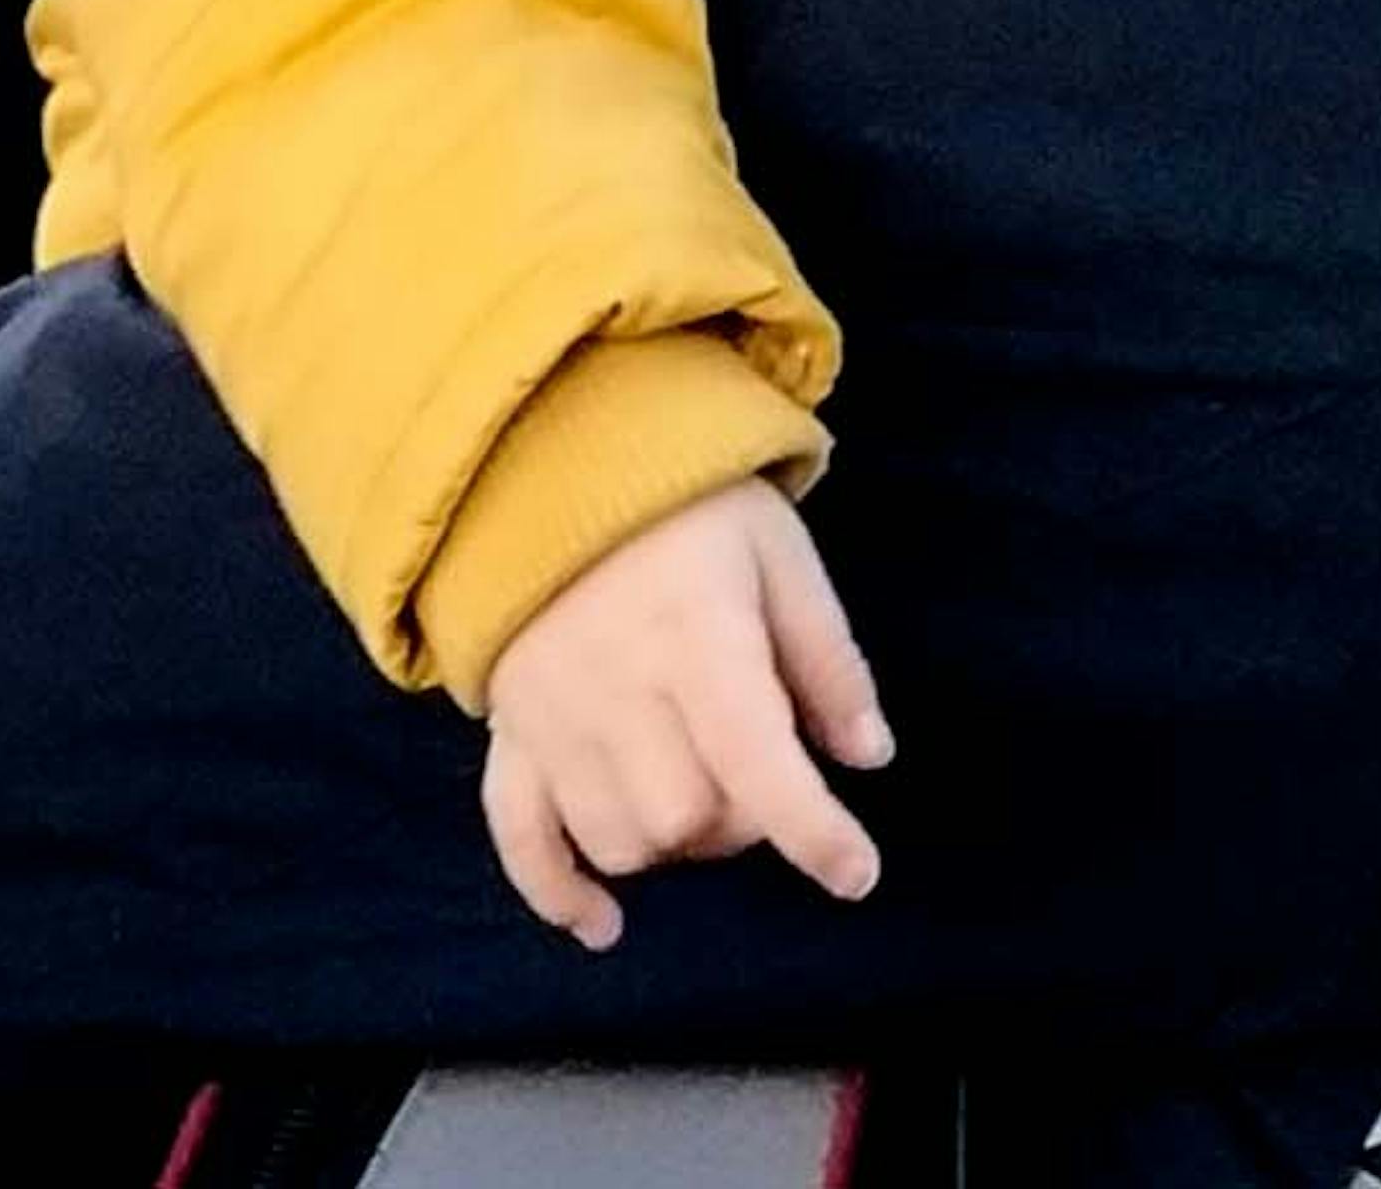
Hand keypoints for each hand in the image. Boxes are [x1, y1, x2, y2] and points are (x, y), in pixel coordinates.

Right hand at [474, 479, 891, 949]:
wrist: (548, 456)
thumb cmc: (683, 506)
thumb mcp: (780, 553)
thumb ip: (827, 659)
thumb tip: (868, 756)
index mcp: (697, 640)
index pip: (758, 762)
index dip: (813, 831)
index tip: (856, 872)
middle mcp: (619, 691)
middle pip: (689, 819)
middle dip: (744, 821)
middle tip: (760, 772)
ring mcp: (554, 718)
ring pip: (619, 840)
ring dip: (672, 842)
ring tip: (696, 792)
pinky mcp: (511, 732)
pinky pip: (518, 835)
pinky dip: (557, 891)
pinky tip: (602, 924)